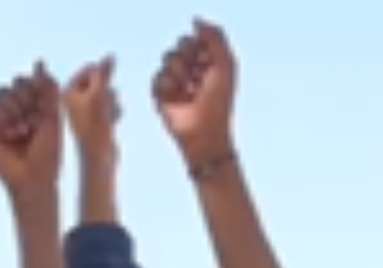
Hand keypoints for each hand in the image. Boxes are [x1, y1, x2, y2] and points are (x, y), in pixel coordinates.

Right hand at [0, 65, 64, 197]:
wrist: (35, 178)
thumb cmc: (49, 152)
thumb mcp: (52, 115)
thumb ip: (47, 88)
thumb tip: (39, 62)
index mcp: (34, 105)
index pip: (28, 80)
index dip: (34, 87)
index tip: (42, 105)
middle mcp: (18, 111)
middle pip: (14, 83)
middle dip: (25, 98)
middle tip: (33, 121)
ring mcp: (4, 120)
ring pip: (2, 93)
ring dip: (14, 109)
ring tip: (23, 131)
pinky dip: (2, 120)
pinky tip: (12, 135)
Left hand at [62, 57, 121, 163]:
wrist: (98, 158)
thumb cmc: (95, 128)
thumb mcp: (100, 95)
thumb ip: (104, 73)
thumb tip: (111, 55)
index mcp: (66, 92)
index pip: (90, 70)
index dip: (102, 77)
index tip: (102, 94)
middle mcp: (71, 101)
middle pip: (97, 81)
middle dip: (107, 90)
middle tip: (106, 104)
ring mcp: (82, 111)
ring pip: (105, 94)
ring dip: (111, 100)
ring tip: (109, 113)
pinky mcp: (93, 121)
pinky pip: (108, 106)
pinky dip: (112, 111)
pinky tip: (113, 121)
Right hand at [152, 21, 235, 162]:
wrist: (203, 132)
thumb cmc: (219, 102)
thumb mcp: (225, 64)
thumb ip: (215, 36)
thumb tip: (194, 20)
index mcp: (207, 61)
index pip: (196, 38)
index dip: (201, 47)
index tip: (209, 64)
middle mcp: (190, 69)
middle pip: (180, 45)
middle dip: (188, 58)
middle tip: (197, 77)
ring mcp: (175, 82)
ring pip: (167, 59)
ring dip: (179, 74)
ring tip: (188, 91)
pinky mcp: (160, 95)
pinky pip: (157, 77)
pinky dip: (167, 87)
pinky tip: (177, 99)